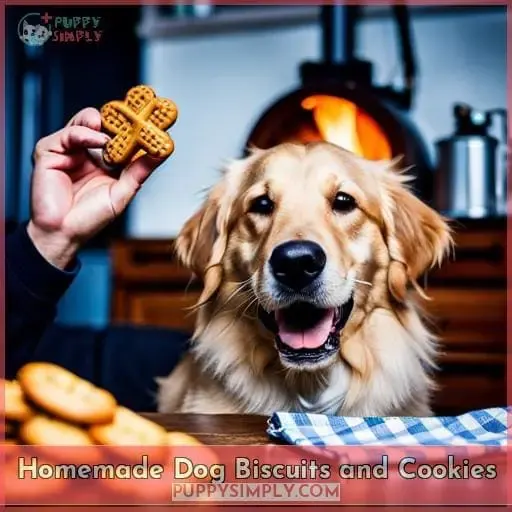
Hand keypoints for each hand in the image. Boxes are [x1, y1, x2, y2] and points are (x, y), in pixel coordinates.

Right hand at [27, 108, 162, 268]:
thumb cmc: (90, 218)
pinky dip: (84, 133)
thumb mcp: (122, 192)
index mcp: (107, 162)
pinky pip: (68, 134)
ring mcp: (69, 150)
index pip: (123, 137)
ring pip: (86, 123)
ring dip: (102, 120)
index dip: (137, 126)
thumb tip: (163, 151)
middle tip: (139, 107)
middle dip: (121, 116)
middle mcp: (88, 153)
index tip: (155, 115)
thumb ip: (140, 170)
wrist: (63, 233)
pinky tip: (98, 139)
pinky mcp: (49, 151)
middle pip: (105, 125)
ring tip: (115, 125)